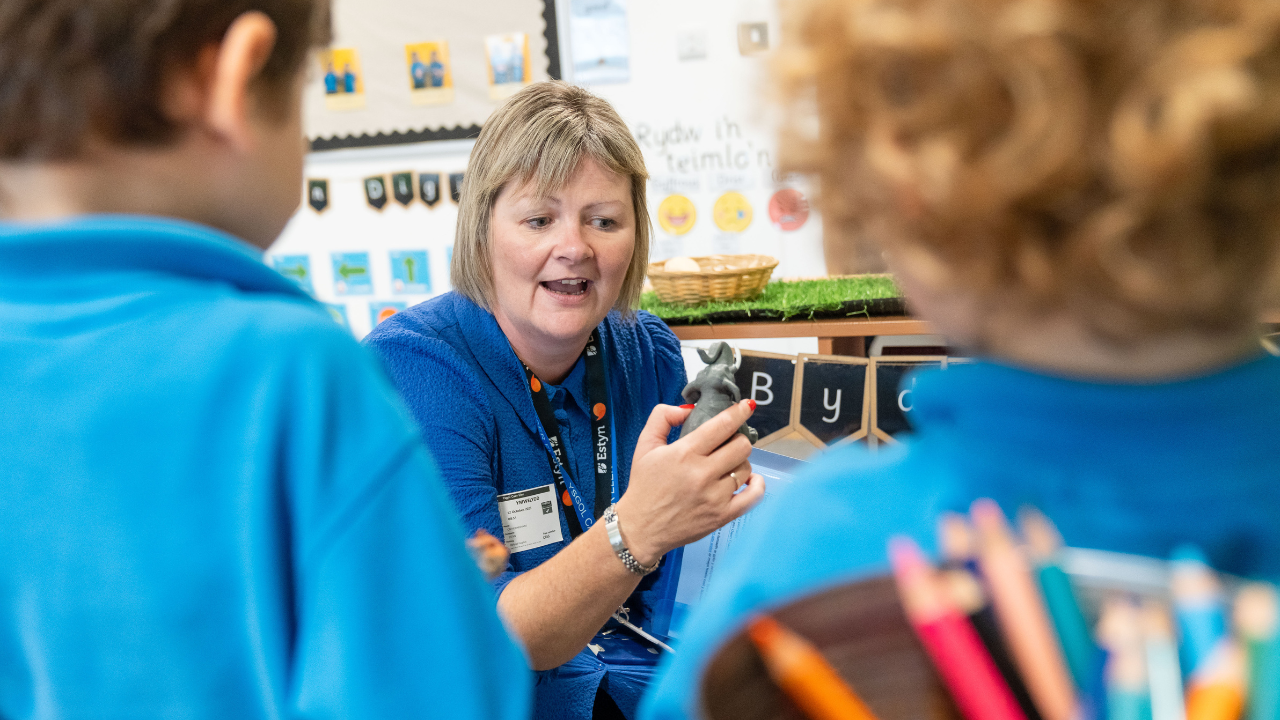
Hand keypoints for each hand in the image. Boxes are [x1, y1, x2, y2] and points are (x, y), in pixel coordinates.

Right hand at [614, 400, 764, 565]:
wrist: (640, 528)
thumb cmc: (644, 486)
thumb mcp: (644, 445)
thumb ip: (663, 417)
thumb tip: (689, 409)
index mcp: (684, 453)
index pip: (722, 425)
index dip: (739, 412)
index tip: (746, 407)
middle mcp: (702, 474)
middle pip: (742, 445)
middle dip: (737, 439)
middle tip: (727, 443)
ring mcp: (715, 497)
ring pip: (747, 468)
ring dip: (740, 462)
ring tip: (726, 465)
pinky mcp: (722, 516)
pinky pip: (753, 496)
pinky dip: (757, 485)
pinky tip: (750, 480)